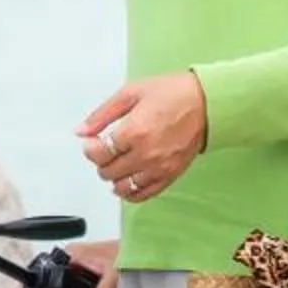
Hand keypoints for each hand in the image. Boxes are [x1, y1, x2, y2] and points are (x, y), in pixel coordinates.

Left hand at [78, 71, 206, 207]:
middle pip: (108, 172)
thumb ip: (102, 114)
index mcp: (134, 131)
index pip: (100, 153)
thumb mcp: (131, 93)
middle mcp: (146, 154)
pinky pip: (144, 194)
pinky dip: (131, 192)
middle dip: (101, 162)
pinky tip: (127, 182)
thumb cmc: (171, 93)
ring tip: (116, 164)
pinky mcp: (170, 176)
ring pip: (124, 187)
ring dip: (114, 178)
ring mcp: (159, 168)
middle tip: (104, 150)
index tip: (91, 143)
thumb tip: (81, 131)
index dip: (90, 150)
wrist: (206, 103)